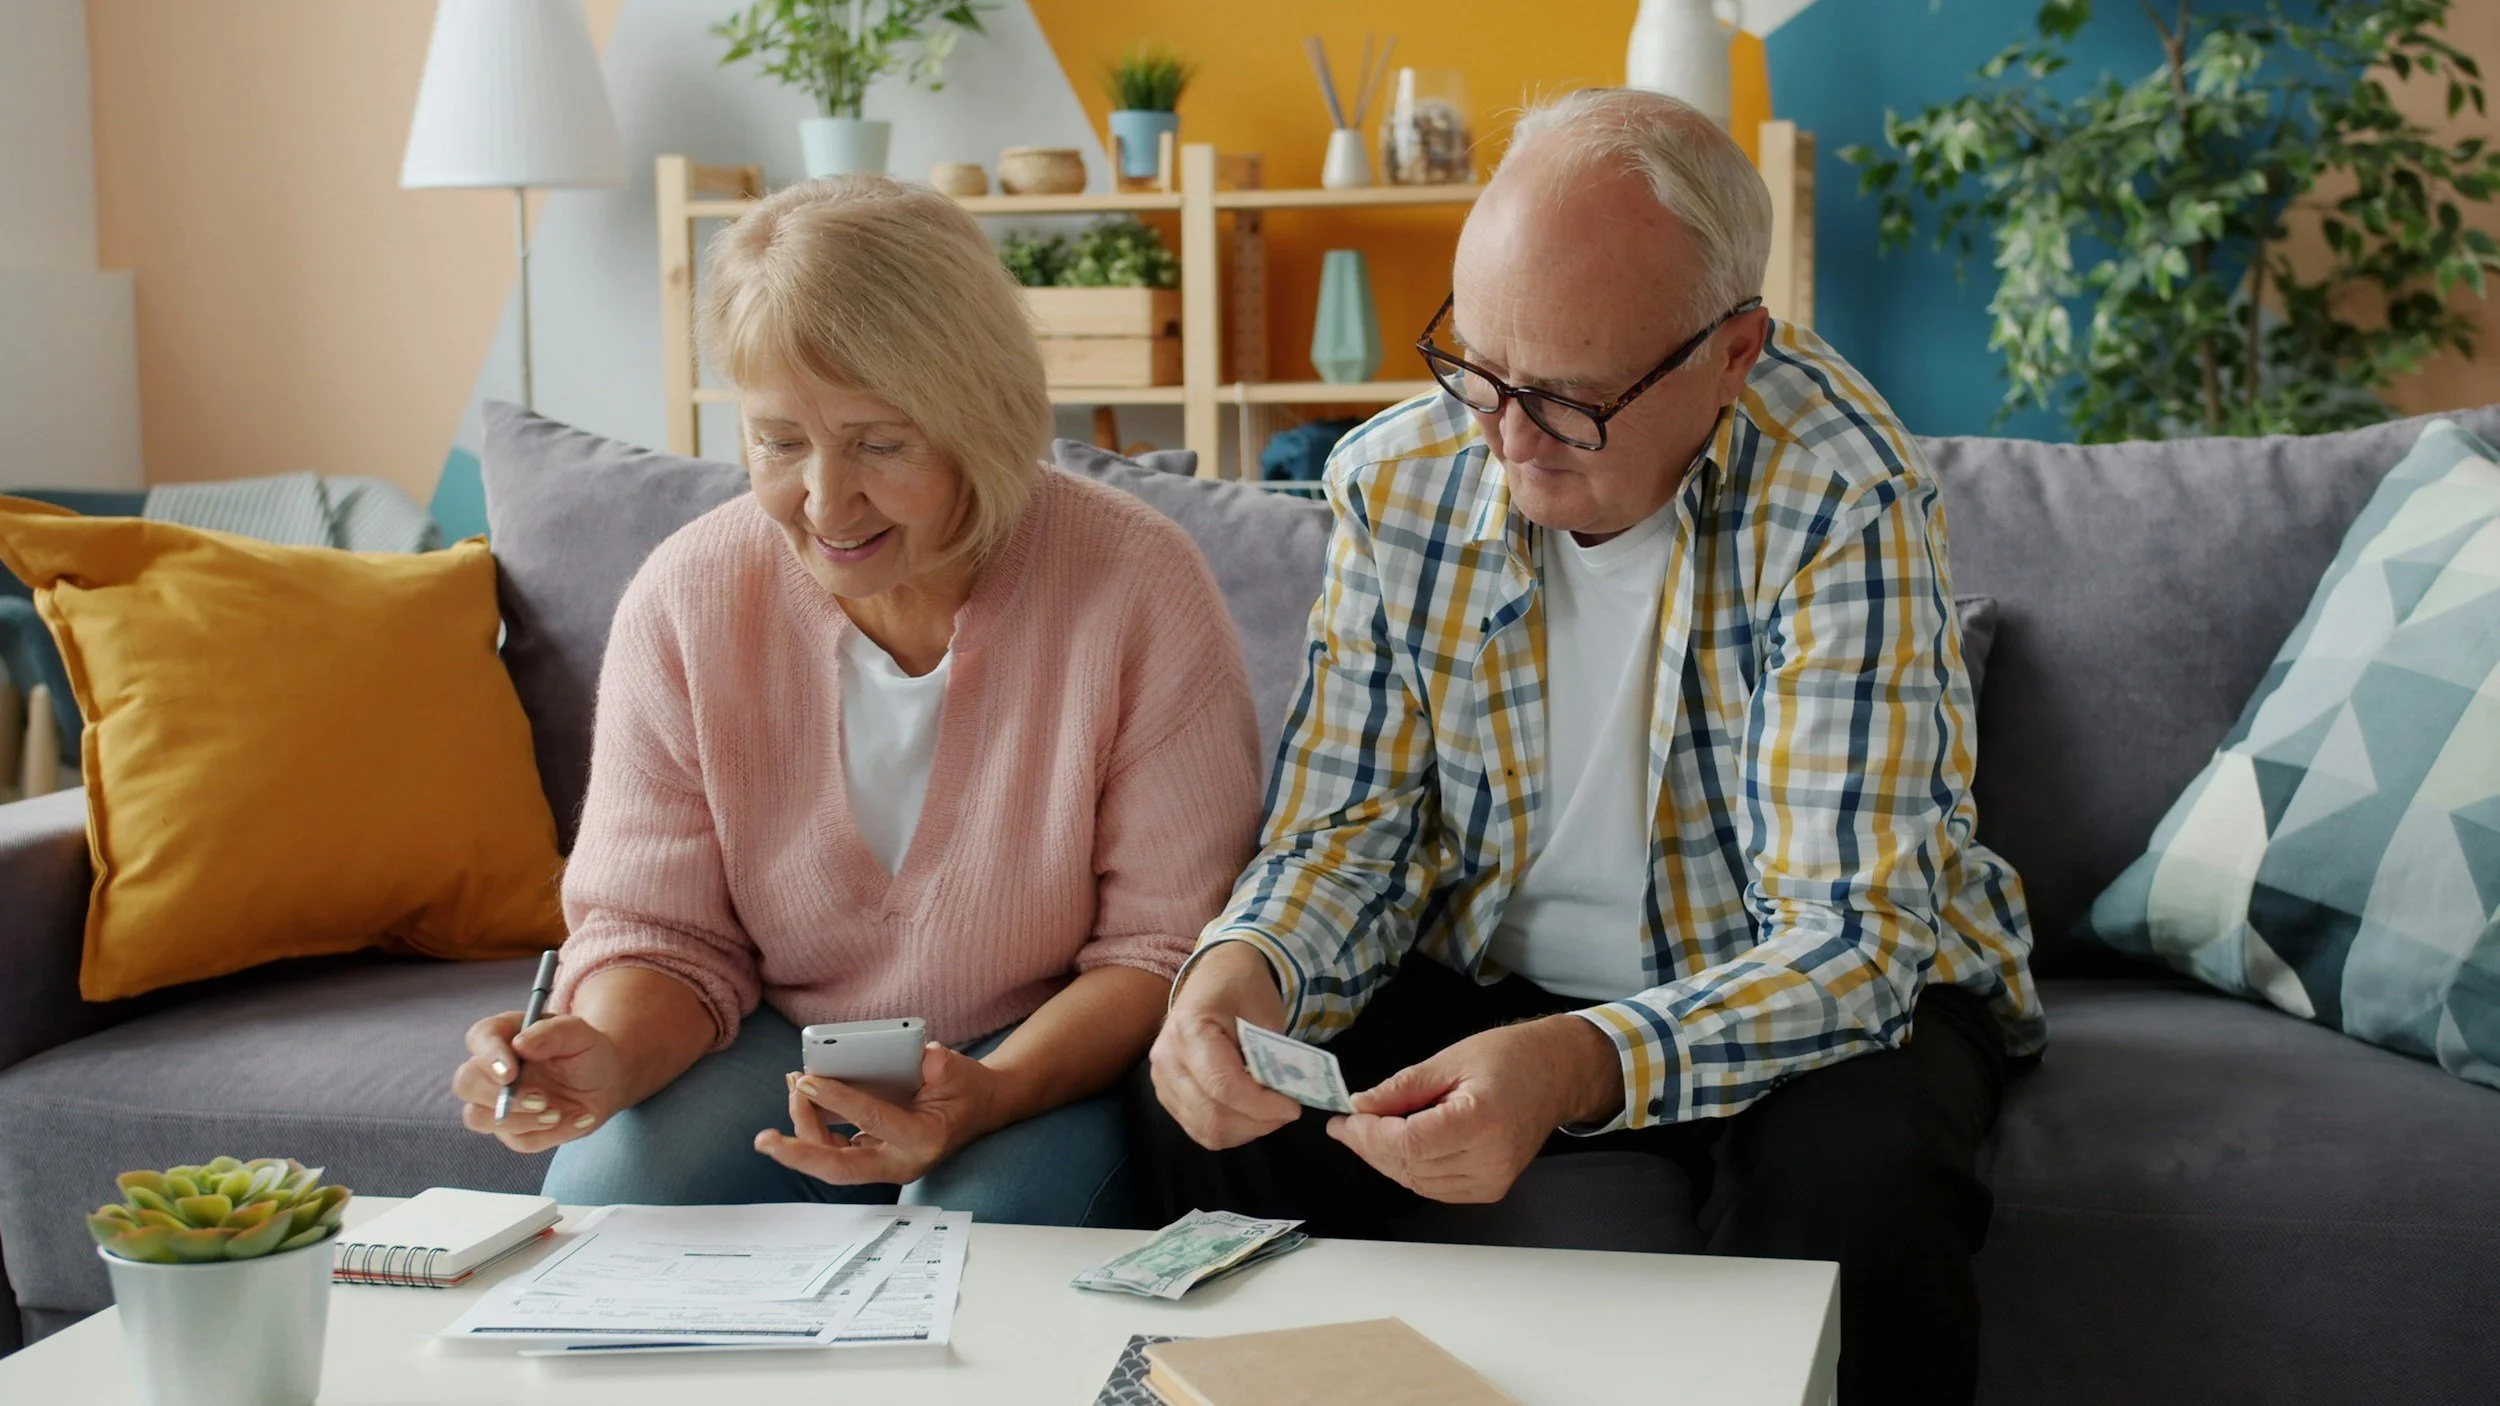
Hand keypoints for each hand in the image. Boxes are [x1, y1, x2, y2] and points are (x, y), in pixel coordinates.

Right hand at [453, 1011, 628, 1153]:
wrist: (605, 1082)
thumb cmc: (586, 1051)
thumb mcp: (580, 1034)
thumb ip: (553, 1032)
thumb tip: (520, 1043)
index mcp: (503, 1036)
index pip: (479, 1039)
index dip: (489, 1056)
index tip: (511, 1072)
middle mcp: (491, 1070)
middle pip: (465, 1083)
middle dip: (498, 1095)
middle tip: (540, 1099)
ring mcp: (497, 1103)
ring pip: (478, 1118)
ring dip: (519, 1120)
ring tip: (558, 1112)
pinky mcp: (514, 1131)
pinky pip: (519, 1141)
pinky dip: (551, 1134)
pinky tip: (577, 1118)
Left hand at [755, 1043, 1003, 1185]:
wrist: (980, 1109)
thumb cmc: (967, 1089)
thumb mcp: (962, 1072)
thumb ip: (944, 1065)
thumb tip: (927, 1055)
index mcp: (923, 1140)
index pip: (873, 1122)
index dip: (838, 1100)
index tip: (808, 1080)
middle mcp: (900, 1162)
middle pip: (840, 1169)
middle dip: (799, 1154)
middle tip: (765, 1140)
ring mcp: (885, 1164)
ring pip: (831, 1161)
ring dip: (802, 1133)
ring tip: (792, 1089)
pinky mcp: (873, 1158)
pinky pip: (834, 1152)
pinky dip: (813, 1130)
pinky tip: (802, 1099)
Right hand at [1150, 943, 1303, 1150]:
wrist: (1214, 976)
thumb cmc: (1242, 987)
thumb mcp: (1265, 1011)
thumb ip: (1274, 1055)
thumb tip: (1287, 1095)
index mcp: (1189, 1031)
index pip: (1223, 1086)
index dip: (1262, 1105)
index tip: (1293, 1107)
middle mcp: (1167, 1060)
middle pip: (1213, 1115)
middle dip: (1258, 1122)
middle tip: (1287, 1111)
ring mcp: (1162, 1080)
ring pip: (1206, 1129)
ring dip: (1246, 1129)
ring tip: (1271, 1113)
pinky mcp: (1167, 1095)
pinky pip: (1199, 1129)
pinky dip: (1230, 1130)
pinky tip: (1250, 1115)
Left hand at [1326, 1015, 1622, 1203]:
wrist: (1557, 1074)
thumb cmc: (1510, 1058)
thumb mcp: (1450, 1060)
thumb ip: (1402, 1087)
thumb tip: (1360, 1106)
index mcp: (1480, 1122)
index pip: (1408, 1143)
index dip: (1368, 1136)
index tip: (1343, 1120)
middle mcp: (1489, 1160)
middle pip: (1409, 1167)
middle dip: (1370, 1147)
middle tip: (1346, 1125)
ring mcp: (1492, 1180)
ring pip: (1418, 1182)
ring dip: (1386, 1160)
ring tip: (1366, 1133)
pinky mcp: (1491, 1188)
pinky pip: (1436, 1188)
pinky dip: (1410, 1170)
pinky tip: (1396, 1147)